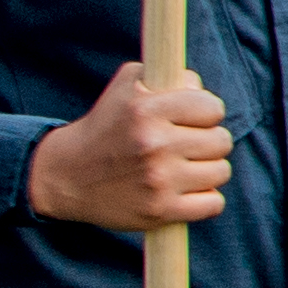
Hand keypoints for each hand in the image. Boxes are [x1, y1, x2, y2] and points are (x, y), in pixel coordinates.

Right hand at [26, 61, 232, 231]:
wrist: (65, 176)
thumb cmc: (105, 127)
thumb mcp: (127, 87)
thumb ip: (168, 76)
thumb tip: (200, 87)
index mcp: (146, 111)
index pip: (212, 107)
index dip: (205, 113)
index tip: (192, 120)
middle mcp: (153, 144)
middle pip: (222, 141)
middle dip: (208, 142)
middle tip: (187, 146)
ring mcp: (158, 181)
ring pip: (221, 172)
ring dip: (208, 170)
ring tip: (185, 168)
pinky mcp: (160, 211)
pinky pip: (213, 203)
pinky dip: (205, 199)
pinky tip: (186, 191)